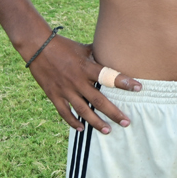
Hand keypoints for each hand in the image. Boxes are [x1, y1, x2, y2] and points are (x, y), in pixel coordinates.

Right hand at [26, 34, 141, 133]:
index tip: (139, 88)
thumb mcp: (84, 48)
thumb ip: (99, 55)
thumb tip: (114, 54)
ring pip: (83, 111)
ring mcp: (65, 90)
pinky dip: (73, 122)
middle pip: (99, 100)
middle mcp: (77, 81)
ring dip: (96, 122)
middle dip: (114, 113)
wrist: (37, 47)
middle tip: (126, 122)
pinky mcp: (54, 95)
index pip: (109, 76)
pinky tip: (82, 129)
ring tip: (107, 131)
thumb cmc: (64, 46)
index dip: (124, 82)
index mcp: (87, 67)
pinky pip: (65, 112)